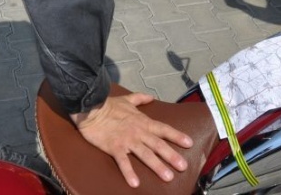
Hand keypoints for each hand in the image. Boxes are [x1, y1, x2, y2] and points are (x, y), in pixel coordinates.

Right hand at [70, 93, 192, 187]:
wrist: (92, 108)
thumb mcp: (128, 100)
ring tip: (168, 177)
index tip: (189, 143)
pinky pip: (123, 162)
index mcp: (143, 121)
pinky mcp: (115, 147)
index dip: (177, 136)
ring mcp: (127, 140)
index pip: (164, 129)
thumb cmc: (110, 105)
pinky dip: (129, 172)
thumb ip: (140, 99)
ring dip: (157, 166)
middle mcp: (139, 132)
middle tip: (183, 166)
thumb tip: (151, 97)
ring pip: (145, 155)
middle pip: (158, 145)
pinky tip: (135, 183)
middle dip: (172, 156)